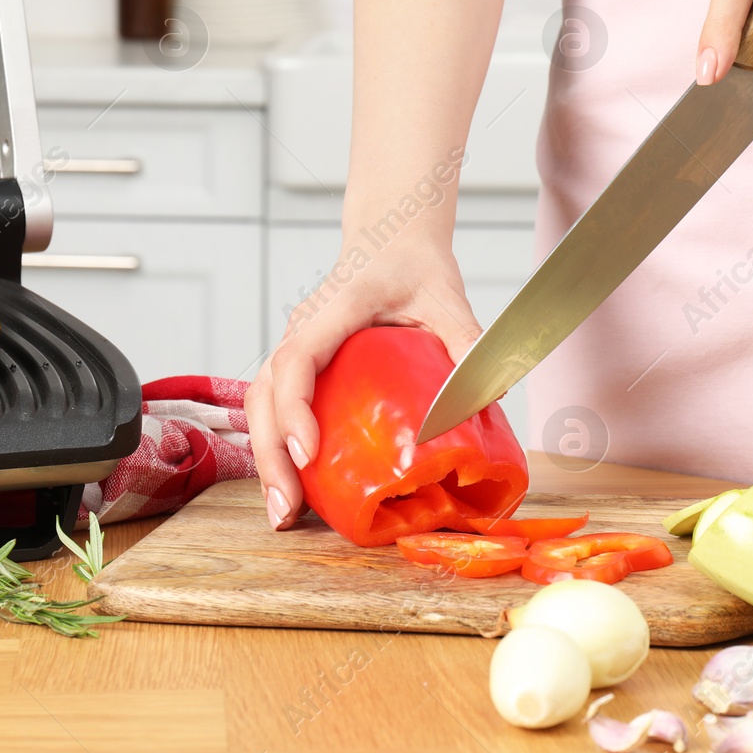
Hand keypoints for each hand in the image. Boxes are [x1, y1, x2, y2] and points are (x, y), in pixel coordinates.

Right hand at [246, 237, 479, 530]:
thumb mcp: (447, 296)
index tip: (308, 453)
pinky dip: (277, 447)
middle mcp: (303, 327)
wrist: (391, 239)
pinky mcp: (301, 363)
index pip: (298, 359)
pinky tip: (293, 488)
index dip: (295, 408)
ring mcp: (296, 345)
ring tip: (282, 513)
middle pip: (264, 393)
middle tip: (285, 510)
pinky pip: (276, 406)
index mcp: (334, 308)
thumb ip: (466, 339)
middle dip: (270, 454)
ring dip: (267, 458)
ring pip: (261, 403)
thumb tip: (491, 394)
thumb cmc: (415, 265)